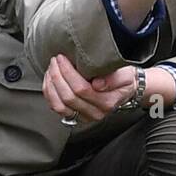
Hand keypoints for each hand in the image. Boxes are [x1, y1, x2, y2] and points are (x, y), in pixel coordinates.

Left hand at [42, 57, 174, 121]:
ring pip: (59, 105)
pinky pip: (57, 108)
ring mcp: (84, 117)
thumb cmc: (124, 79)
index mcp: (107, 103)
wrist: (126, 89)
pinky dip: (50, 93)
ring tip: (51, 69)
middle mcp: (94, 113)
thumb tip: (97, 84)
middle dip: (58, 76)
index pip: (82, 89)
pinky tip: (49, 80)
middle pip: (68, 97)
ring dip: (51, 85)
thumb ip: (113, 79)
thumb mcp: (125, 75)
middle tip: (55, 60)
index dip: (68, 73)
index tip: (63, 58)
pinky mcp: (75, 116)